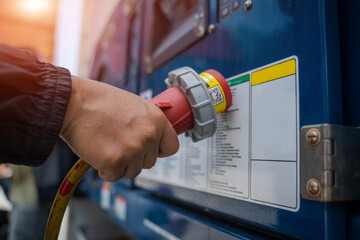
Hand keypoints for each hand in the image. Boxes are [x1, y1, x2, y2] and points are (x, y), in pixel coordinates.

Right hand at [60, 76, 178, 180]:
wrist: (74, 103)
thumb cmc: (100, 101)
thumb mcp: (135, 106)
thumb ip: (147, 123)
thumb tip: (153, 139)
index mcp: (157, 119)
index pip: (171, 147)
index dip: (159, 150)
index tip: (149, 150)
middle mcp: (149, 135)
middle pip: (150, 162)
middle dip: (135, 157)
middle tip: (118, 144)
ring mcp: (133, 149)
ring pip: (133, 171)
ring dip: (121, 165)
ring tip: (107, 146)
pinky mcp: (115, 161)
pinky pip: (115, 176)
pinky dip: (105, 170)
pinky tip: (98, 154)